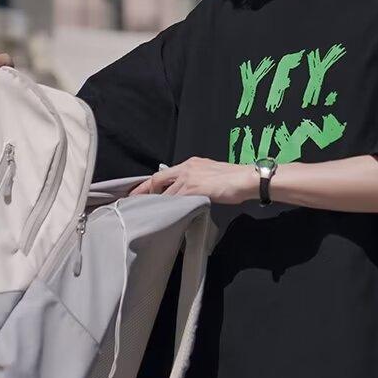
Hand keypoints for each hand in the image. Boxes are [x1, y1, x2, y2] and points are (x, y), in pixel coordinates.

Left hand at [128, 156, 259, 204]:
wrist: (245, 179)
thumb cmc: (233, 179)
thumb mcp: (211, 174)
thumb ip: (197, 180)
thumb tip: (189, 192)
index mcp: (191, 163)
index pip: (165, 173)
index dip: (151, 183)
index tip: (141, 191)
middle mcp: (186, 167)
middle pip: (158, 179)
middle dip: (144, 191)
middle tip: (132, 201)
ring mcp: (188, 178)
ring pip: (164, 192)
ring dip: (155, 203)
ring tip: (145, 212)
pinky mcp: (192, 189)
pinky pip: (174, 200)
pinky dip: (166, 207)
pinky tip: (161, 215)